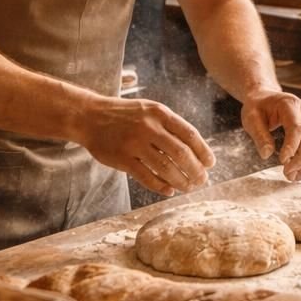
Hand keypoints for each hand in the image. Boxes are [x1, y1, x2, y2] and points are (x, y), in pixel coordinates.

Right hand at [75, 97, 214, 196]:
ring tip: (188, 187)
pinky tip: (169, 190)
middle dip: (196, 170)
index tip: (210, 164)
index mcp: (160, 113)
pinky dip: (161, 186)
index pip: (190, 135)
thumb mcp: (150, 110)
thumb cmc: (125, 115)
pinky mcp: (122, 158)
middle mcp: (149, 127)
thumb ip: (170, 126)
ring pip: (166, 168)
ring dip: (181, 181)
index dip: (204, 152)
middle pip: (181, 154)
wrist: (90, 116)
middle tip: (202, 181)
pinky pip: (147, 177)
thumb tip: (196, 150)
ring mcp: (135, 143)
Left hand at [239, 89, 300, 181]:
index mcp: (289, 103)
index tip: (282, 161)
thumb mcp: (251, 118)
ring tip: (293, 177)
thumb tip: (267, 154)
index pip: (296, 127)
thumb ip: (259, 135)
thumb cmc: (257, 107)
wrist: (264, 98)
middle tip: (288, 174)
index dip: (292, 146)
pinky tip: (299, 171)